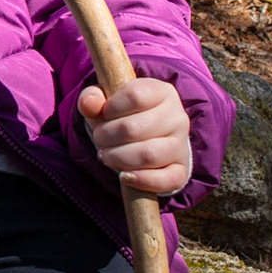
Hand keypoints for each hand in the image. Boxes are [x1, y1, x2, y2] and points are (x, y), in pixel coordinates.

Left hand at [80, 77, 192, 195]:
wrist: (143, 141)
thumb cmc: (122, 117)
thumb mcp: (105, 103)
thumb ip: (92, 98)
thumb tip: (90, 104)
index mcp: (162, 92)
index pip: (135, 95)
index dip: (111, 107)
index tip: (103, 114)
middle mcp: (177, 117)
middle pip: (135, 128)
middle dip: (106, 136)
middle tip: (99, 138)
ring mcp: (181, 145)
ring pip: (148, 154)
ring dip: (118, 158)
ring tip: (107, 155)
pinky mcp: (181, 170)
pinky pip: (166, 180)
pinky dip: (141, 180)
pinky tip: (124, 176)